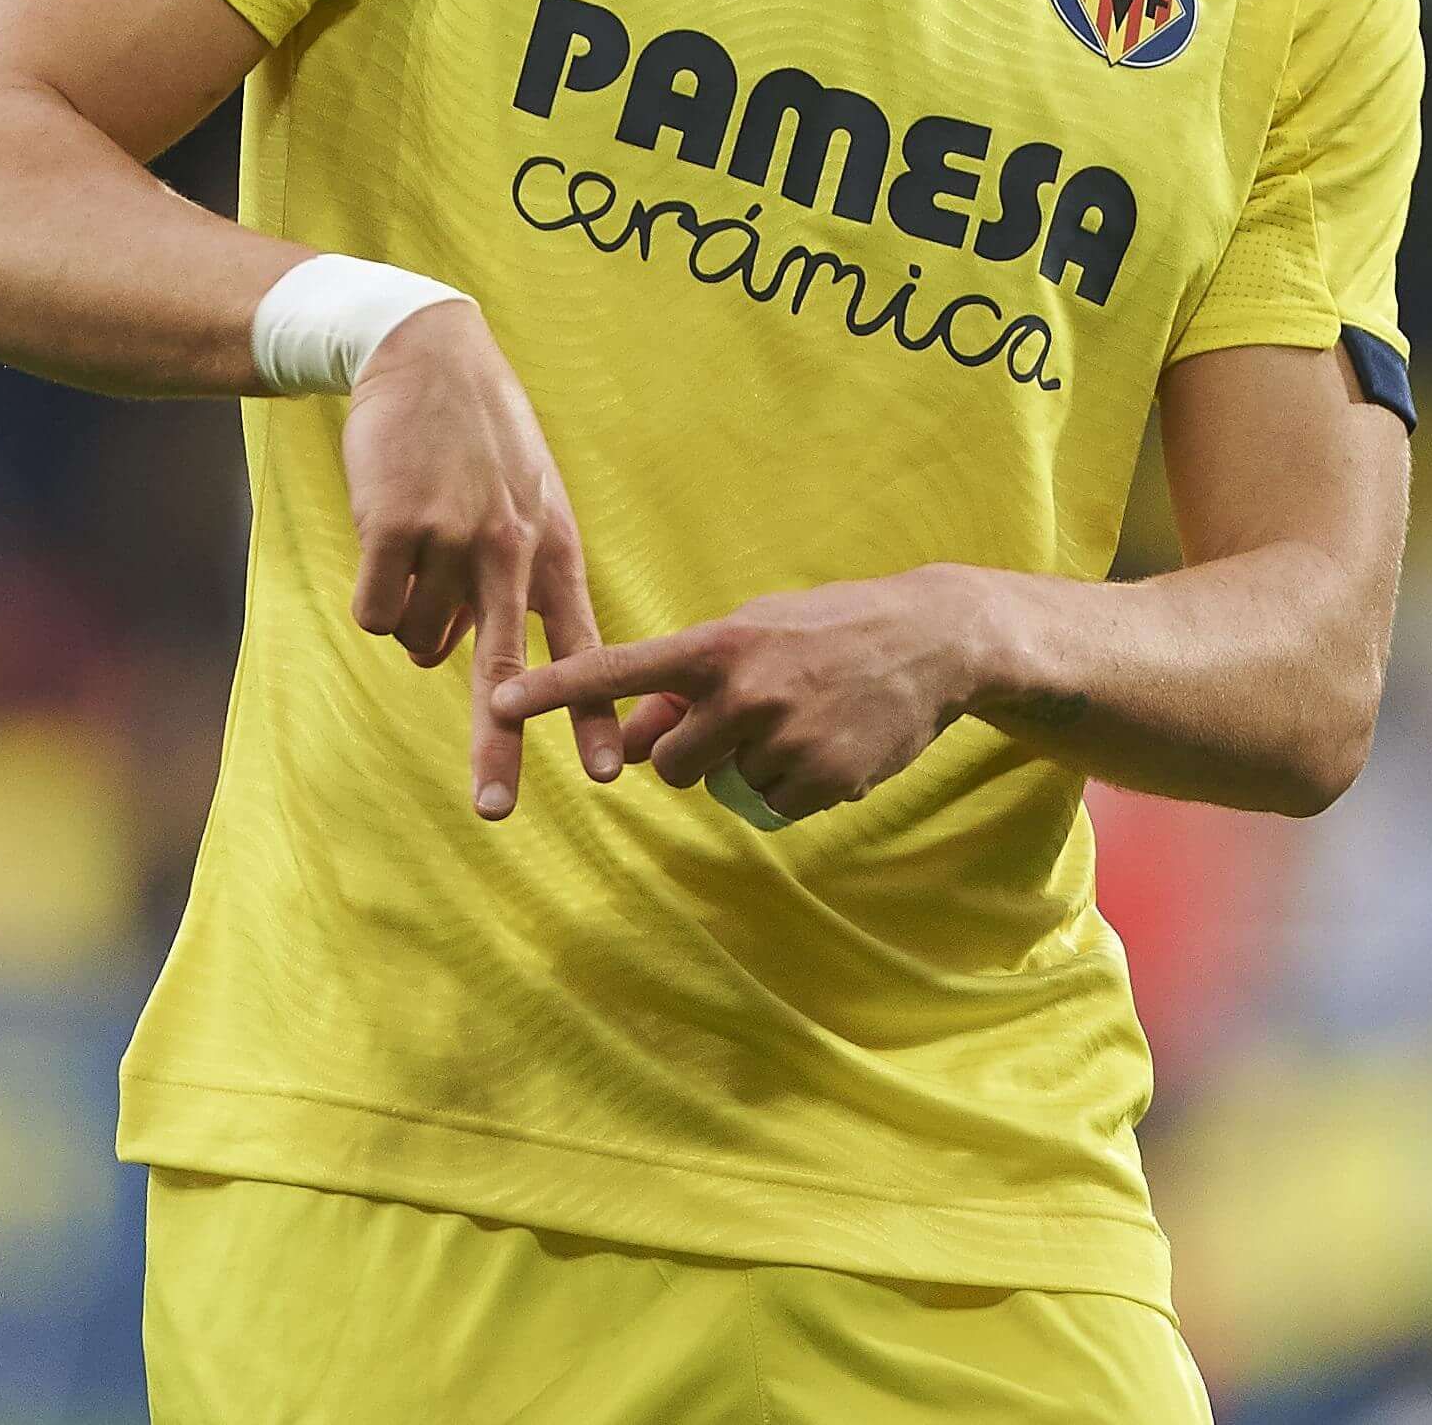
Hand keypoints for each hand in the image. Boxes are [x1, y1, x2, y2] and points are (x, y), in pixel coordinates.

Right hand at [339, 301, 621, 818]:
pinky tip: (383, 541)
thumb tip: (463, 662)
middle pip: (506, 672)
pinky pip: (375, 615)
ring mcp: (453, 540)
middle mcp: (510, 552)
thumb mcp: (526, 501)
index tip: (610, 775)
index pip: (584, 647)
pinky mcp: (395, 528)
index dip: (595, 715)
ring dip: (412, 616)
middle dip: (500, 744)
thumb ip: (517, 580)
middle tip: (496, 810)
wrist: (424, 354)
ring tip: (418, 547)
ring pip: (421, 642)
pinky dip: (373, 595)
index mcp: (552, 549)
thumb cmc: (477, 439)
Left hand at [489, 568, 996, 823]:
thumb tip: (638, 736)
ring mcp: (786, 738)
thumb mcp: (754, 632)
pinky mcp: (823, 779)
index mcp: (720, 644)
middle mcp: (746, 691)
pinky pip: (773, 804)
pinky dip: (790, 785)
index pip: (620, 669)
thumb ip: (689, 681)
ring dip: (742, 768)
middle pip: (670, 762)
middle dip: (689, 753)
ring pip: (721, 786)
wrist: (931, 641)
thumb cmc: (827, 628)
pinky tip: (826, 744)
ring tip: (794, 723)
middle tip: (736, 722)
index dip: (557, 689)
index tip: (500, 702)